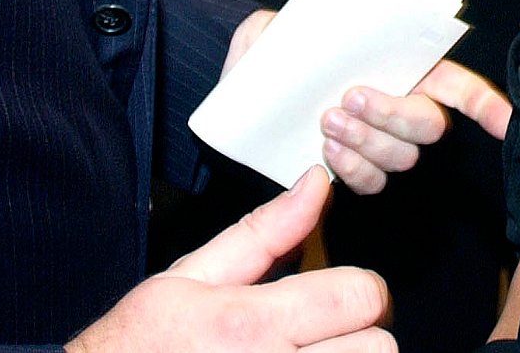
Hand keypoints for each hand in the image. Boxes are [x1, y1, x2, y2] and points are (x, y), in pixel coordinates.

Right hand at [70, 166, 393, 352]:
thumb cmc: (141, 344)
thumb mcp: (190, 276)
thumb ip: (262, 231)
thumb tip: (314, 183)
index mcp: (251, 323)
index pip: (359, 296)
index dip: (360, 288)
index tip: (339, 293)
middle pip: (378, 348)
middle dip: (362, 334)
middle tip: (330, 332)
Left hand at [225, 0, 513, 194]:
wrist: (239, 80)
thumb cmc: (291, 39)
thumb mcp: (328, 6)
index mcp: (404, 68)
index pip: (460, 87)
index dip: (487, 105)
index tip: (504, 122)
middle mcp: (398, 107)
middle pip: (429, 126)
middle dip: (395, 114)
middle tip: (351, 95)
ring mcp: (376, 142)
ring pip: (401, 158)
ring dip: (367, 140)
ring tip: (327, 118)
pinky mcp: (349, 169)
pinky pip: (368, 182)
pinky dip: (351, 168)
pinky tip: (325, 149)